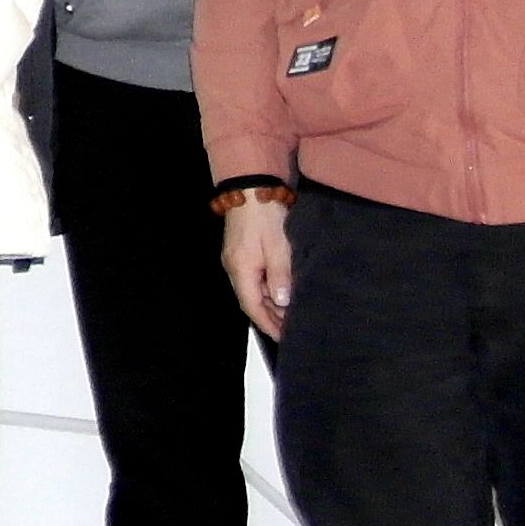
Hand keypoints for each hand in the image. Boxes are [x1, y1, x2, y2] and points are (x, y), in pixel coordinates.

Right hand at [221, 200, 294, 338]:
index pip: (252, 306)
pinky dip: (267, 289)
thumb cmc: (265, 216)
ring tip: (290, 314)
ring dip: (270, 303)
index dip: (268, 324)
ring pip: (252, 290)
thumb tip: (282, 302)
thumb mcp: (278, 246)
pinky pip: (252, 279)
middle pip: (250, 300)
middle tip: (291, 329)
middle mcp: (233, 267)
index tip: (283, 337)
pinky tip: (281, 292)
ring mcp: (235, 259)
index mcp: (240, 269)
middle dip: (270, 317)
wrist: (250, 187)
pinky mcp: (240, 251)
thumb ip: (280, 276)